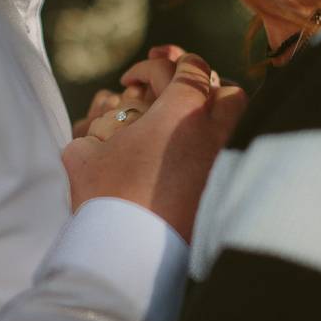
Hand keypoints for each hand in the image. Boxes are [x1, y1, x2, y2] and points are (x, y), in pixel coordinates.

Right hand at [62, 54, 246, 240]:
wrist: (130, 254)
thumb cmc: (106, 199)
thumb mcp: (84, 156)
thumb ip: (92, 134)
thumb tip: (95, 135)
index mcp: (182, 112)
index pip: (190, 68)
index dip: (161, 65)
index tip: (136, 80)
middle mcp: (213, 132)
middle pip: (226, 91)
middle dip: (201, 87)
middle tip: (170, 98)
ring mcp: (225, 163)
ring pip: (236, 126)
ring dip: (214, 119)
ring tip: (183, 129)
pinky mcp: (227, 193)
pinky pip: (232, 159)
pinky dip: (215, 152)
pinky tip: (189, 163)